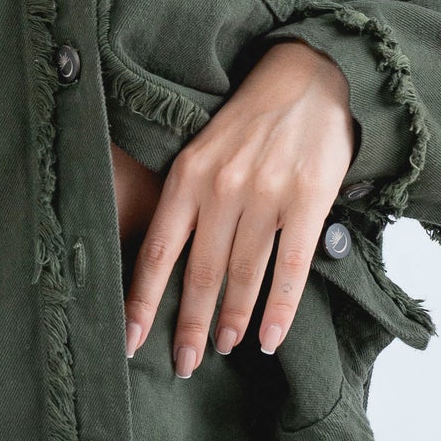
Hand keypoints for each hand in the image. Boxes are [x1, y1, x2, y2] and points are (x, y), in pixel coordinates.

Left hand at [123, 41, 354, 378]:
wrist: (309, 77)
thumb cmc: (251, 121)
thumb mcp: (204, 150)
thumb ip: (188, 200)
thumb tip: (171, 264)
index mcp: (187, 176)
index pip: (156, 252)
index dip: (142, 302)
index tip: (130, 340)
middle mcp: (222, 188)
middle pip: (199, 275)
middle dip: (190, 327)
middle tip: (183, 364)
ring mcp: (266, 195)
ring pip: (243, 276)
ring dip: (233, 321)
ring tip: (225, 348)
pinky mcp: (307, 200)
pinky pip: (291, 270)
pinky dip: (279, 311)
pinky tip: (268, 338)